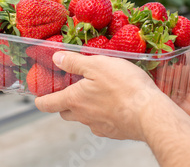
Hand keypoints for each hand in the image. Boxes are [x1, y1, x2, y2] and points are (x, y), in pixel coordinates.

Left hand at [35, 51, 166, 140]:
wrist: (150, 113)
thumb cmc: (125, 86)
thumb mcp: (97, 64)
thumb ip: (74, 62)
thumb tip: (57, 59)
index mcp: (75, 99)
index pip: (48, 104)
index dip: (41, 100)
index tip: (38, 98)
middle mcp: (83, 116)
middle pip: (65, 112)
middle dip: (63, 103)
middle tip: (71, 90)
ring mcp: (98, 126)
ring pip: (84, 117)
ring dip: (85, 108)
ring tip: (97, 93)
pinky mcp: (114, 132)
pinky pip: (101, 123)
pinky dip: (102, 114)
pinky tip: (114, 104)